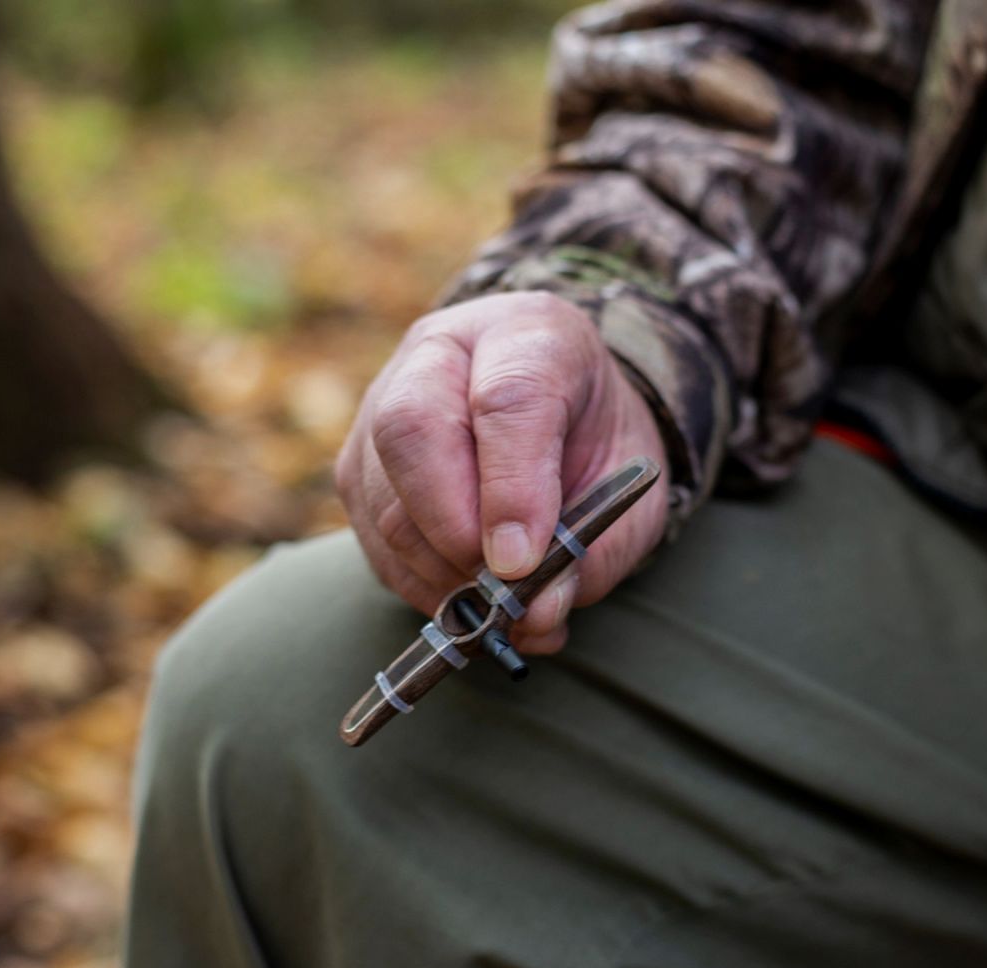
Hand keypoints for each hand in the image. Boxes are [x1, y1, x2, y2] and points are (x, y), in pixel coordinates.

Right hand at [335, 291, 668, 654]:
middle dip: (454, 529)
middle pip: (413, 430)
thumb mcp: (627, 487)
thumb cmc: (596, 444)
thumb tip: (537, 613)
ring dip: (438, 571)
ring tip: (497, 609)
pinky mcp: (359, 464)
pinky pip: (372, 536)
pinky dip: (418, 584)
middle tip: (500, 588)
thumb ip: (594, 547)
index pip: (507, 398)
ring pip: (383, 495)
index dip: (512, 488)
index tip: (522, 561)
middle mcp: (442, 354)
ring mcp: (384, 403)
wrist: (563, 416)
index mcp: (529, 334)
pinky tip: (467, 598)